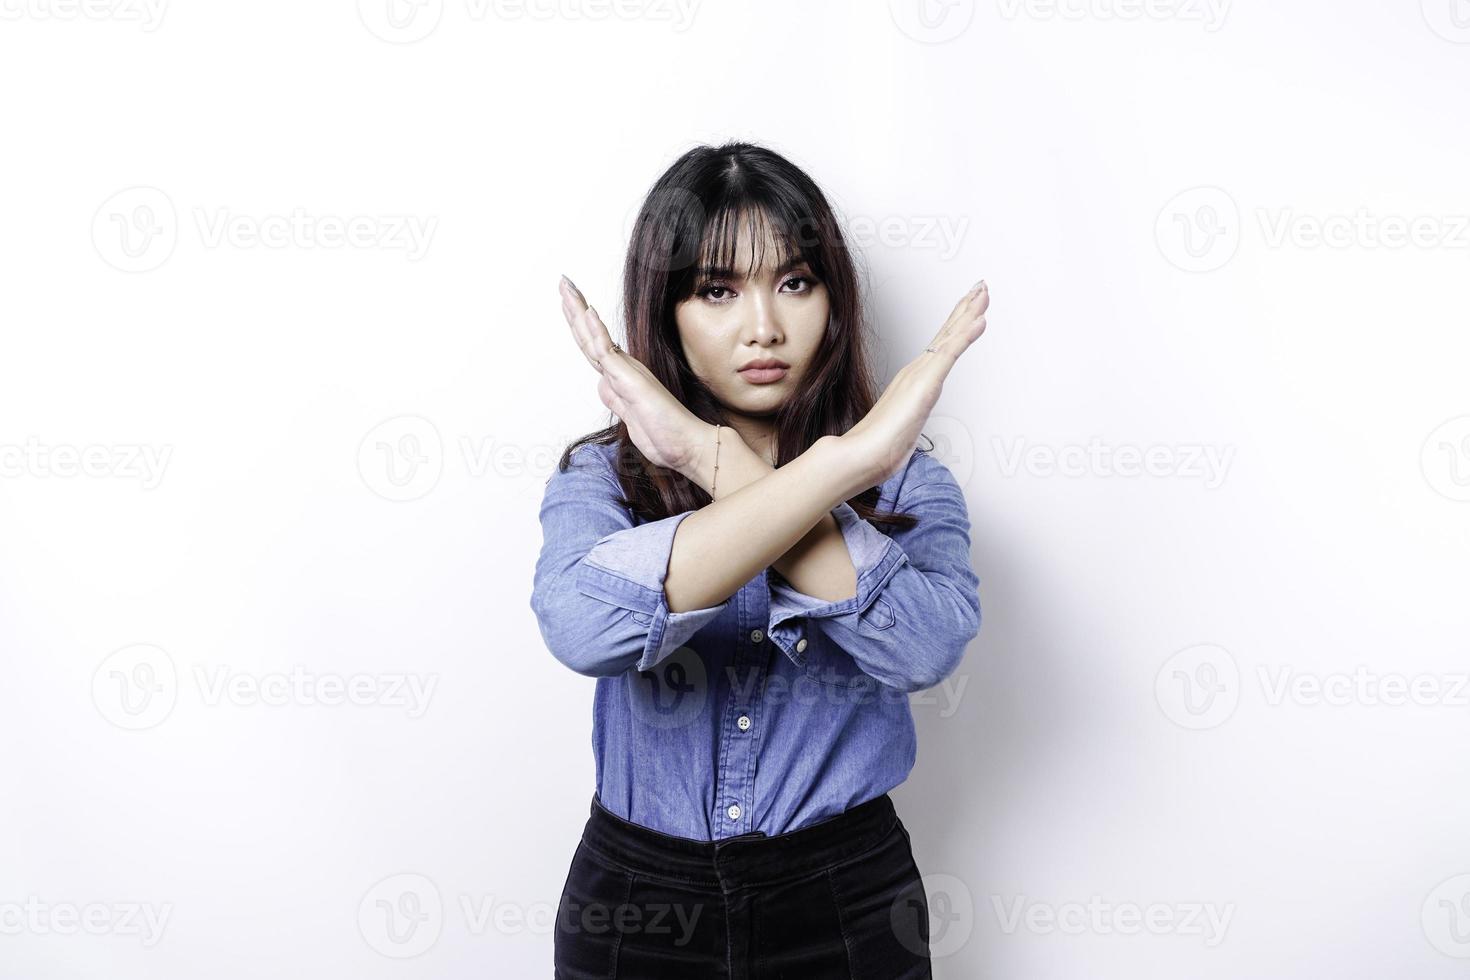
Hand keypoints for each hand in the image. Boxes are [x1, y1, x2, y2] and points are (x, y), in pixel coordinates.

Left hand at [558, 275, 713, 479]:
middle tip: (564, 284)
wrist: (690, 447)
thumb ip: (617, 400)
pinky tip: (587, 310)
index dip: (581, 325)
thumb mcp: (631, 420)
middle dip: (575, 309)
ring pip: (595, 337)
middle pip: (592, 336)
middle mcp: (624, 369)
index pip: (594, 347)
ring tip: (567, 287)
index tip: (569, 305)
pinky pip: (608, 351)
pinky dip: (596, 330)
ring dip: (579, 310)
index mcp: (622, 378)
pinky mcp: (631, 380)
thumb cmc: (668, 437)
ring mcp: (627, 372)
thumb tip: (602, 384)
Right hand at [840, 279, 988, 488]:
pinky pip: (950, 354)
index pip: (940, 346)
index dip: (956, 325)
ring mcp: (921, 375)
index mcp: (913, 380)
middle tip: (981, 286)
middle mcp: (917, 371)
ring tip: (983, 292)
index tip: (969, 306)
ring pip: (950, 336)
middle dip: (965, 308)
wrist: (863, 455)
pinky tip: (979, 321)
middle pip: (946, 333)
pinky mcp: (926, 383)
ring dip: (969, 313)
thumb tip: (906, 423)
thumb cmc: (878, 447)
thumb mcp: (901, 431)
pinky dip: (965, 336)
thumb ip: (905, 422)